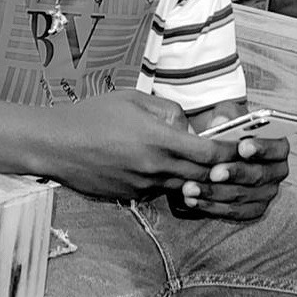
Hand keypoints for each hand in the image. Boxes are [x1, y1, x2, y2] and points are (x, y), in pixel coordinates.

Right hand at [44, 90, 238, 200]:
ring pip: (182, 186)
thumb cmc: (93, 115)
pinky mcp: (131, 197)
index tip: (240, 147)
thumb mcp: (133, 99)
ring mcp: (143, 186)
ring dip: (194, 177)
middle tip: (231, 160)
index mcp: (159, 139)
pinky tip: (161, 169)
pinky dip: (168, 182)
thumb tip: (187, 125)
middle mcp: (155, 167)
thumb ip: (167, 111)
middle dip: (219, 169)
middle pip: (202, 175)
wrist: (56, 145)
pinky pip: (160, 190)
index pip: (209, 153)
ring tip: (199, 165)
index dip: (229, 151)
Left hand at [180, 114, 289, 219]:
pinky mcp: (253, 209)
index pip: (277, 148)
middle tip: (213, 172)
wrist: (218, 150)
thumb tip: (221, 120)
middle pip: (258, 175)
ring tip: (191, 188)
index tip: (242, 147)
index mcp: (278, 146)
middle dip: (234, 174)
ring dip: (215, 193)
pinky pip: (234, 212)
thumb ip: (226, 115)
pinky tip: (193, 201)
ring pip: (242, 196)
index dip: (261, 148)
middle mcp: (277, 172)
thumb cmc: (226, 129)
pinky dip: (213, 207)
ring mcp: (266, 193)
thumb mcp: (226, 115)